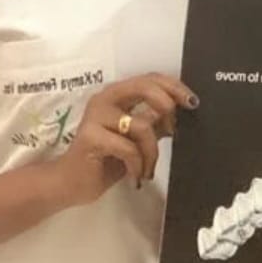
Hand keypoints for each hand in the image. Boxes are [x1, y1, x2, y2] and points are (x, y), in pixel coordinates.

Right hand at [49, 73, 196, 206]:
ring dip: (152, 153)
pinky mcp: (91, 137)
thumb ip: (154, 123)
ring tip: (148, 169)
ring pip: (142, 126)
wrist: (70, 184)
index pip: (150, 78)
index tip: (191, 102)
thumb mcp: (136, 139)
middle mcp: (105, 98)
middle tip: (175, 128)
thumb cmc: (105, 159)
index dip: (174, 86)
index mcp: (117, 94)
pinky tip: (136, 176)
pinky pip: (129, 148)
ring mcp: (96, 116)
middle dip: (167, 105)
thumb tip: (181, 112)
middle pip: (145, 87)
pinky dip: (138, 165)